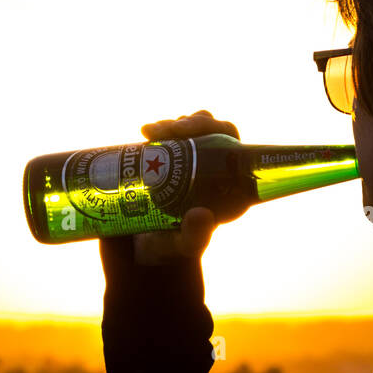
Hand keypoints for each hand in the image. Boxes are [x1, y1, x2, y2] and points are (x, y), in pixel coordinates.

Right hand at [128, 109, 239, 265]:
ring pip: (187, 128)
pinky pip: (167, 135)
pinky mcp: (166, 159)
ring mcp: (187, 160)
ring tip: (152, 133)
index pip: (230, 144)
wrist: (141, 250)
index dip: (215, 129)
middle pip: (209, 131)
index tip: (191, 130)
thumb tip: (201, 214)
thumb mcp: (184, 246)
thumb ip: (195, 237)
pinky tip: (146, 132)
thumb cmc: (172, 249)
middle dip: (192, 123)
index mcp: (226, 183)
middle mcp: (210, 167)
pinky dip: (158, 129)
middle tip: (170, 131)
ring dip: (172, 124)